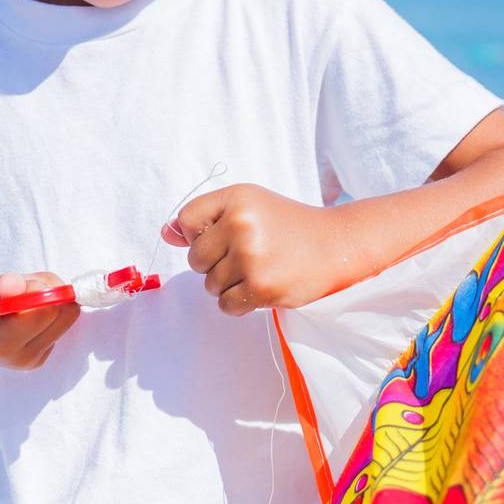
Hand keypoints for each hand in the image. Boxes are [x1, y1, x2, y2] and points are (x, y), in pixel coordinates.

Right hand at [0, 270, 80, 368]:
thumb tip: (17, 285)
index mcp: (1, 345)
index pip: (45, 311)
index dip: (35, 287)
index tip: (11, 284)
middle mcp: (23, 357)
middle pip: (64, 312)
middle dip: (46, 289)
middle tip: (14, 288)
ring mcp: (35, 357)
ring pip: (67, 312)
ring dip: (47, 295)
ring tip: (13, 298)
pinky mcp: (44, 351)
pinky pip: (63, 318)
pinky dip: (47, 304)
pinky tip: (19, 308)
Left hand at [162, 184, 346, 315]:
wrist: (336, 245)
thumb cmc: (288, 225)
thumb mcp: (250, 207)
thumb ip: (207, 218)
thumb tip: (166, 232)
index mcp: (237, 198)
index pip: (187, 220)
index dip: (199, 234)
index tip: (224, 236)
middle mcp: (241, 224)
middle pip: (195, 258)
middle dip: (215, 263)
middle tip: (248, 255)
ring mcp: (251, 257)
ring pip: (210, 285)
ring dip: (229, 284)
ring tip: (260, 269)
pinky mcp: (261, 287)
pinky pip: (226, 305)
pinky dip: (239, 302)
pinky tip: (262, 287)